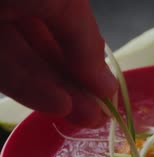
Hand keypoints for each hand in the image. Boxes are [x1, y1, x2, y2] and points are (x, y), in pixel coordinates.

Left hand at [0, 0, 116, 126]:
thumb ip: (85, 39)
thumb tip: (107, 83)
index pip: (72, 24)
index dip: (92, 57)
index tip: (109, 90)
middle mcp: (17, 4)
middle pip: (51, 46)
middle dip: (78, 81)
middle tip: (100, 113)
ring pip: (27, 61)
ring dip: (58, 90)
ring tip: (84, 116)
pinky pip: (3, 69)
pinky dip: (30, 88)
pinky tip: (57, 104)